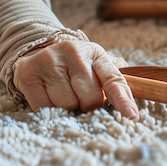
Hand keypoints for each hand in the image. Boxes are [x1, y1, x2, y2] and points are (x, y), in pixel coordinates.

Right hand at [13, 40, 138, 118]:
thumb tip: (138, 95)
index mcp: (96, 53)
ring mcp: (48, 61)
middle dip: (87, 106)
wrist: (38, 49)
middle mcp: (73, 52)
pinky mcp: (28, 73)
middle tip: (81, 99)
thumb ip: (115, 77)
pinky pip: (43, 107)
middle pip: (89, 98)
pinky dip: (48, 109)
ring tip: (64, 96)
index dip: (123, 100)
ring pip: (66, 104)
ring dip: (67, 108)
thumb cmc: (76, 64)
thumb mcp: (97, 64)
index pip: (114, 79)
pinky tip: (49, 97)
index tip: (132, 116)